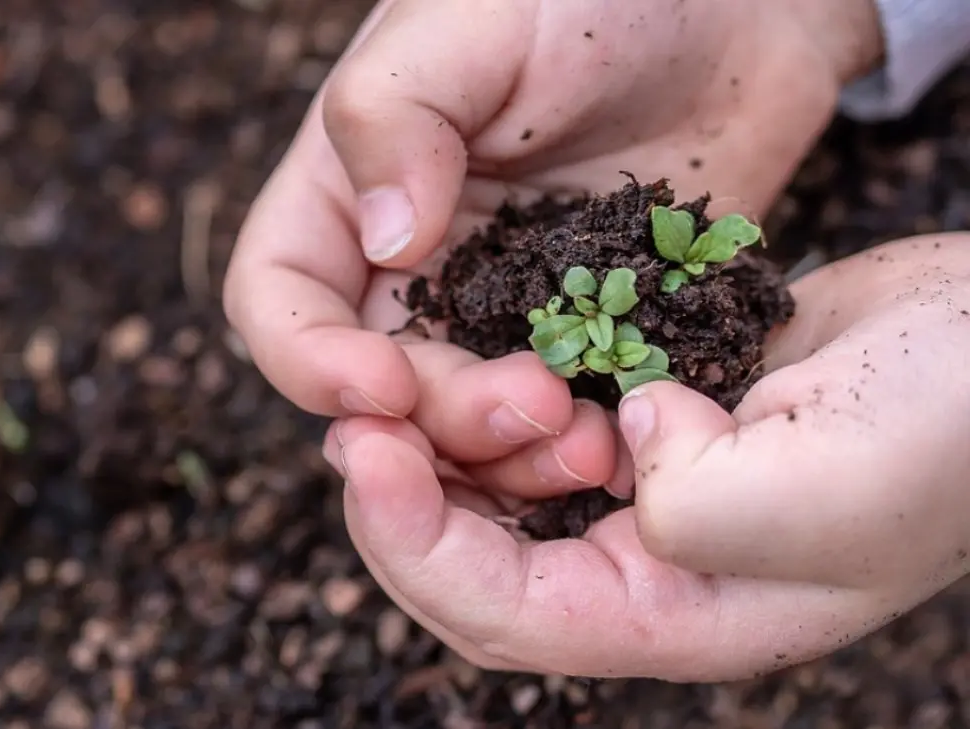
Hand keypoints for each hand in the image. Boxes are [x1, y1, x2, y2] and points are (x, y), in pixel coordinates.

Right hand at [223, 0, 883, 437]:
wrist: (737, 8)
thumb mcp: (472, 22)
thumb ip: (396, 117)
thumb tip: (384, 243)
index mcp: (351, 194)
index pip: (280, 300)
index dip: (309, 361)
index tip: (382, 385)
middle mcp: (415, 267)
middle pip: (382, 388)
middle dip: (440, 419)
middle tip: (533, 405)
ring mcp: (503, 310)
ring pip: (468, 426)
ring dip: (511, 456)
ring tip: (589, 442)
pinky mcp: (587, 336)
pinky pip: (564, 418)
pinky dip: (582, 446)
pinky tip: (630, 440)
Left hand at [324, 233, 969, 680]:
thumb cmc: (945, 432)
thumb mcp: (825, 490)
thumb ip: (698, 503)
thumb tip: (623, 442)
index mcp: (682, 617)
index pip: (505, 613)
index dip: (416, 544)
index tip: (364, 454)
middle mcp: (650, 570)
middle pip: (478, 565)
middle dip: (404, 502)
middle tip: (353, 421)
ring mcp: (647, 496)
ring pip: (499, 498)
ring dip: (444, 449)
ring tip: (397, 388)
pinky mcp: (652, 424)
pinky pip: (542, 430)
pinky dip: (496, 403)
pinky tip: (470, 360)